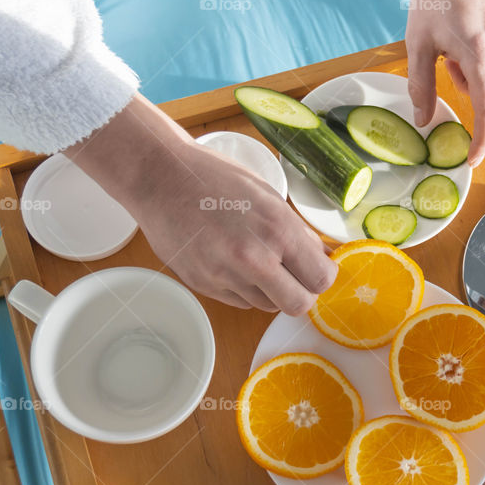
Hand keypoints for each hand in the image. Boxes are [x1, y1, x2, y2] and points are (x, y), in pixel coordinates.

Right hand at [64, 95, 336, 314]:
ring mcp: (225, 276)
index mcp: (277, 230)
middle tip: (295, 276)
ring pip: (268, 306)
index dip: (321, 276)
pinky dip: (245, 288)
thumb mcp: (268, 196)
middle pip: (298, 305)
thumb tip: (324, 256)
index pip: (320, 279)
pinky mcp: (203, 285)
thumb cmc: (216, 178)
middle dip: (301, 292)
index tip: (316, 268)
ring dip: (272, 291)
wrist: (160, 178)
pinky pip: (240, 301)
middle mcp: (254, 258)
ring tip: (258, 261)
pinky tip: (234, 262)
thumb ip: (297, 232)